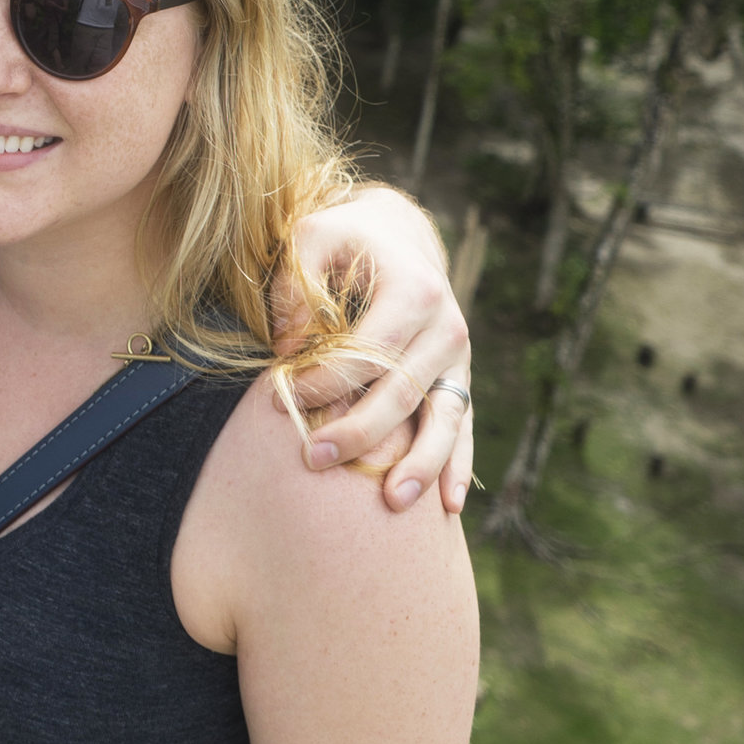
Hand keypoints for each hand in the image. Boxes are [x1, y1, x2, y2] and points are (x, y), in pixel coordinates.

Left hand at [279, 188, 472, 513]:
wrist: (396, 237)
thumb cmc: (344, 240)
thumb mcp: (312, 238)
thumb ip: (295, 286)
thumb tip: (290, 348)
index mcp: (414, 291)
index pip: (367, 352)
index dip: (324, 381)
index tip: (281, 400)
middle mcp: (446, 327)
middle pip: (403, 392)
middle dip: (360, 431)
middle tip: (315, 460)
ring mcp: (458, 359)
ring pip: (443, 419)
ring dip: (421, 463)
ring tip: (393, 503)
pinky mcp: (458, 380)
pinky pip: (462, 427)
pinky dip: (457, 465)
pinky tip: (449, 506)